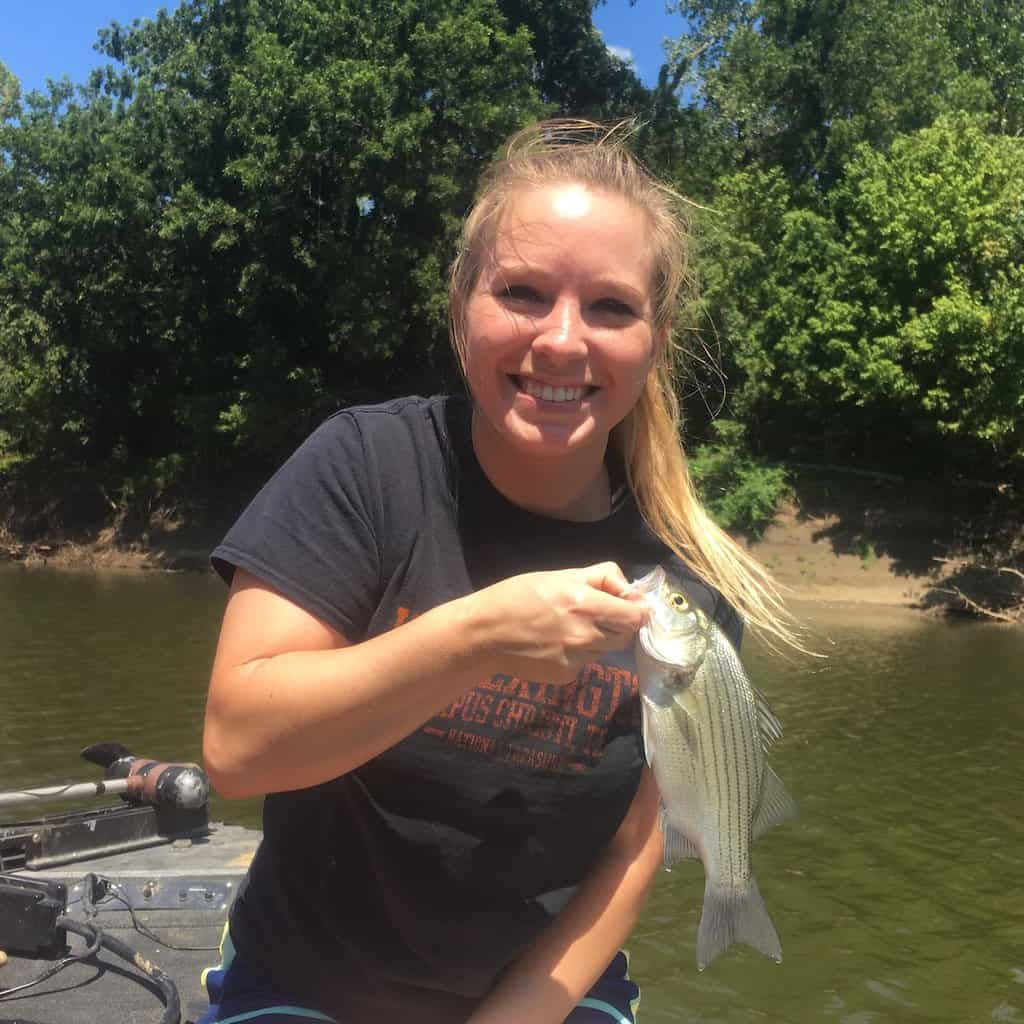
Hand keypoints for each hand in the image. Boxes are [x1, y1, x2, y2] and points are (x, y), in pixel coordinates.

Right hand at [475, 562, 647, 684]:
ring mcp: (577, 659)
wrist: (484, 634)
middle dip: (619, 624)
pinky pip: (586, 663)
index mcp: (585, 604)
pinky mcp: (566, 675)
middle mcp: (586, 635)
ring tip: (568, 628)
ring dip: (598, 639)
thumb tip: (631, 588)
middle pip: (626, 635)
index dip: (637, 609)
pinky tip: (555, 644)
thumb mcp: (558, 575)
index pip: (636, 615)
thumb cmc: (517, 596)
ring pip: (605, 649)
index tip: (631, 605)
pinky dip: (579, 654)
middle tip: (597, 614)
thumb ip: (600, 578)